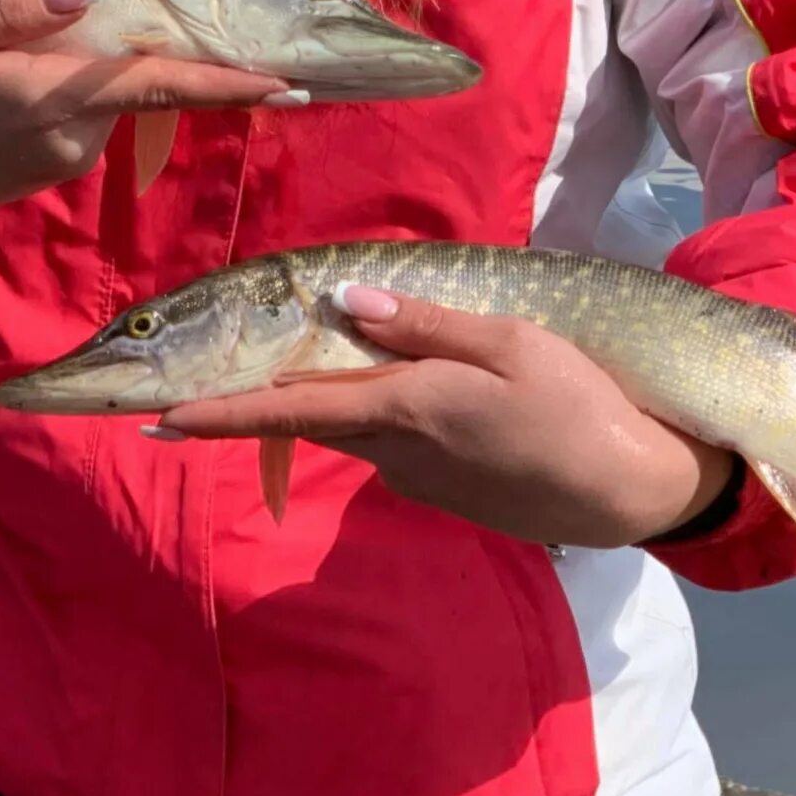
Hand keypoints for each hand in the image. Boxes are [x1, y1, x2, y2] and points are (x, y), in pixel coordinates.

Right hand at [0, 0, 290, 218]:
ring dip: (86, 69)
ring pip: (106, 99)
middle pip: (135, 82)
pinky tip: (10, 82)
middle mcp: (75, 139)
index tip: (288, 83)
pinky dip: (69, 91)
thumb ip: (19, 8)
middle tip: (71, 20)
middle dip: (131, 47)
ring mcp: (66, 161)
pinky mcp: (53, 170)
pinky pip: (82, 118)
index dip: (229, 84)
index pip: (160, 86)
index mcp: (54, 98)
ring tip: (9, 57)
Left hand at [152, 283, 735, 548]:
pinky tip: (453, 397)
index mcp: (404, 409)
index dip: (221, 416)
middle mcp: (397, 454)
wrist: (635, 490)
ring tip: (388, 363)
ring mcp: (420, 480)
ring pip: (360, 428)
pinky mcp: (445, 494)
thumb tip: (346, 301)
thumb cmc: (580, 403)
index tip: (160, 422)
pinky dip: (397, 415)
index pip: (290, 412)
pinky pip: (399, 444)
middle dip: (279, 394)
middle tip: (248, 365)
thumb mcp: (508, 341)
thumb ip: (423, 323)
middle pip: (319, 415)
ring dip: (352, 399)